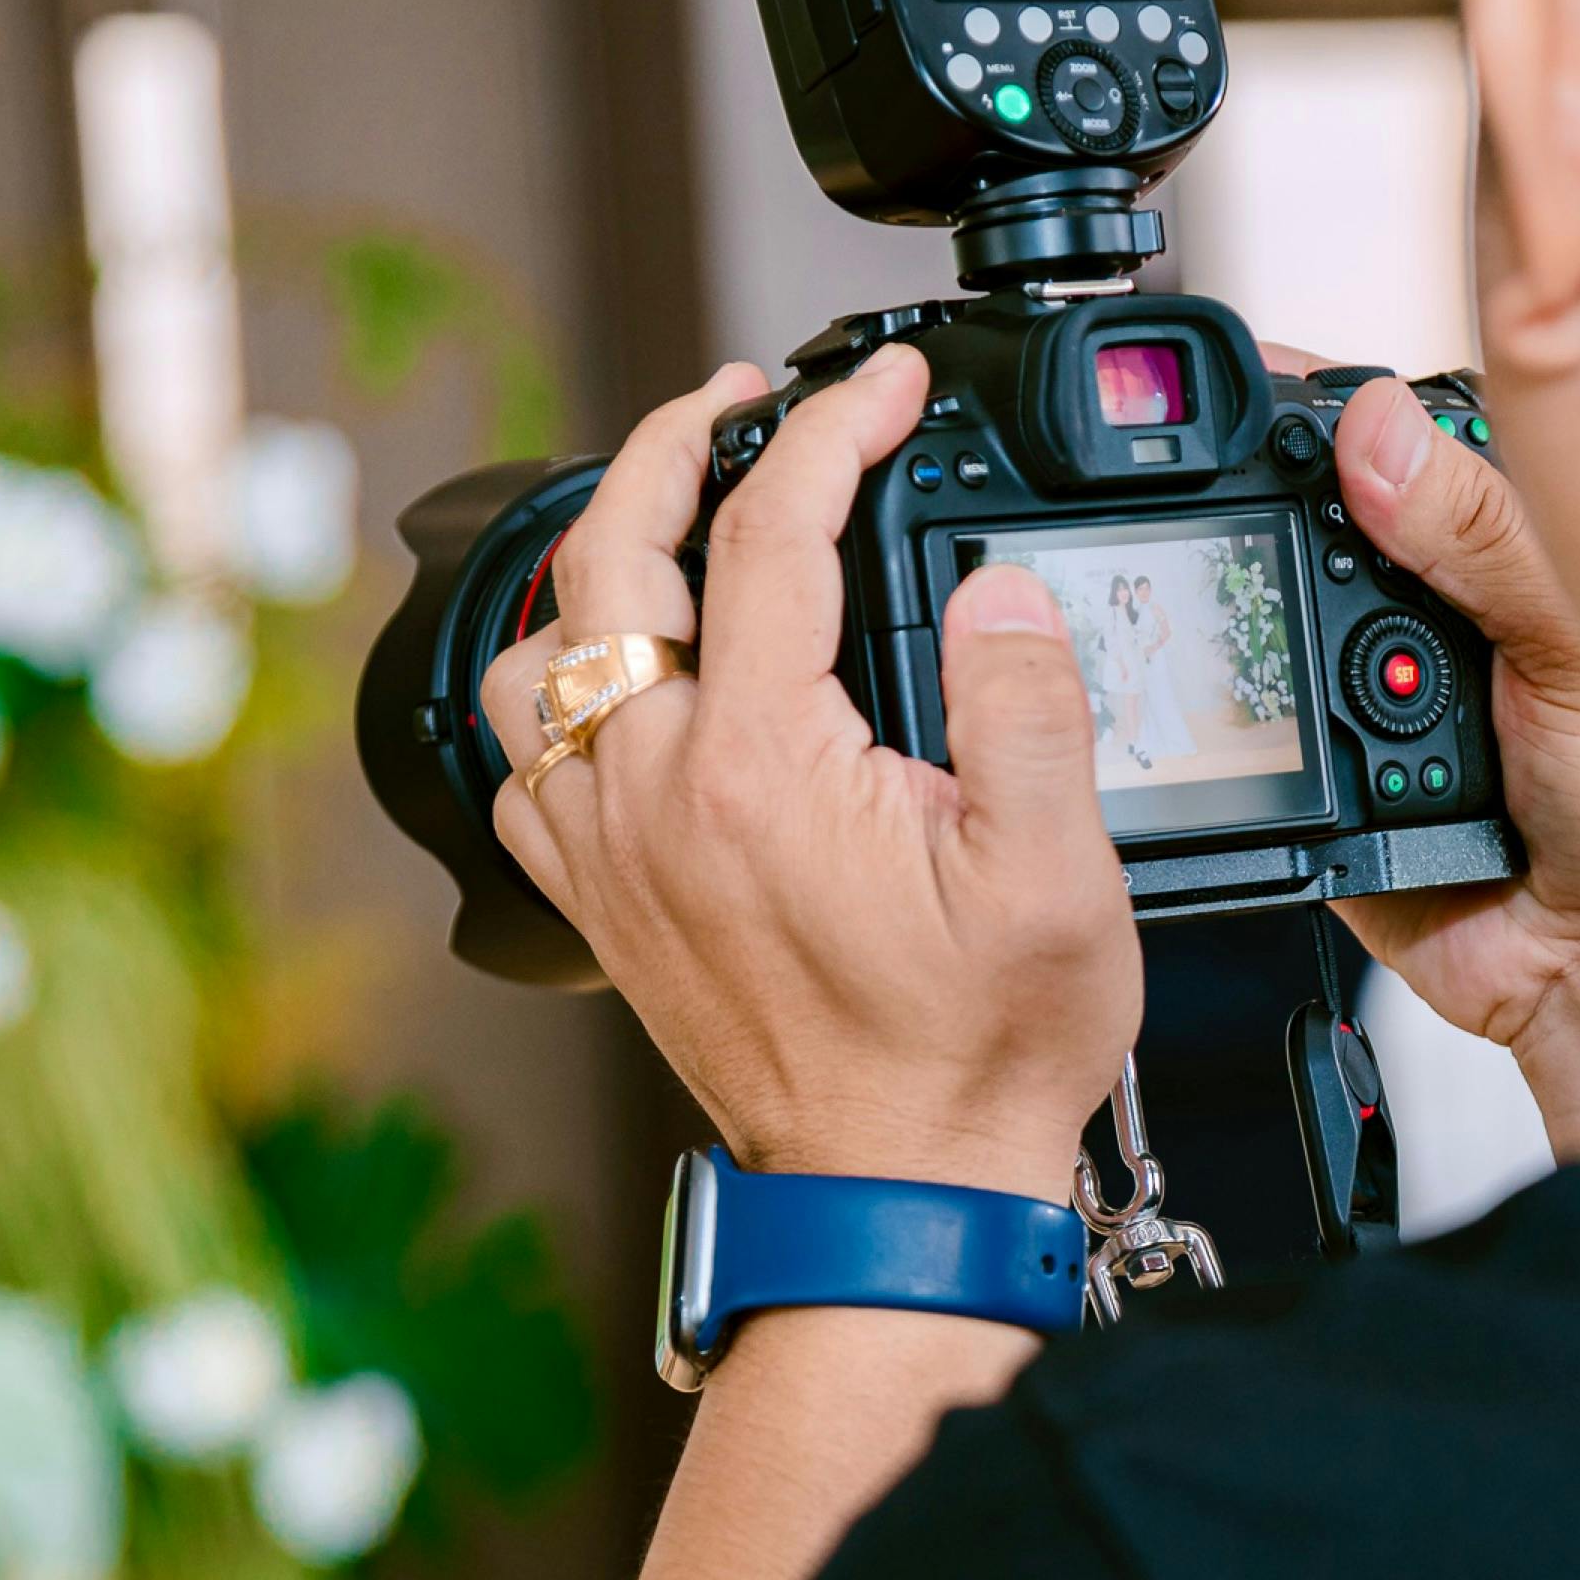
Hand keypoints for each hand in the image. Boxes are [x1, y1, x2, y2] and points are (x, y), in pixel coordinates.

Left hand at [479, 349, 1140, 1199]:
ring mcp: (609, 851)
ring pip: (539, 652)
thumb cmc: (973, 1056)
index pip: (772, 529)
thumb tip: (999, 587)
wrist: (898, 1197)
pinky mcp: (599, 905)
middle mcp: (655, 793)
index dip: (834, 425)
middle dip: (677, 444)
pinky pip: (524, 764)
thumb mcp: (1055, 873)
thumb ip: (1028, 705)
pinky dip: (559, 694)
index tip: (884, 383)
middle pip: (615, 555)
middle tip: (743, 399)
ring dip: (597, 565)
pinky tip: (622, 687)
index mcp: (762, 761)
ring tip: (667, 525)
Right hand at [1272, 348, 1579, 1155]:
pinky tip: (1297, 733)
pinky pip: (1260, 741)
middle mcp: (1428, 616)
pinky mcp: (1322, 784)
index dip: (1321, 412)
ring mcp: (1368, 699)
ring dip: (1261, 635)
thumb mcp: (1573, 643)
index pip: (1393, 450)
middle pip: (1308, 528)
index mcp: (1497, 554)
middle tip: (1240, 512)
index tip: (1252, 386)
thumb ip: (1483, 535)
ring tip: (1294, 643)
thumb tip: (1378, 433)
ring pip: (1271, 629)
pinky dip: (1259, 734)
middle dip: (1262, 520)